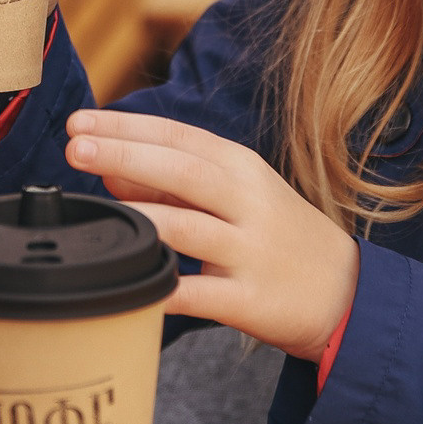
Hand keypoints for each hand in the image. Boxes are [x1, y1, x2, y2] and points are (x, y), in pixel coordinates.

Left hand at [63, 110, 358, 361]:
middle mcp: (247, 202)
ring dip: (139, 215)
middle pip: (181, 172)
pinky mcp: (250, 300)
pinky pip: (199, 296)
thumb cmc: (279, 235)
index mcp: (241, 168)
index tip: (79, 123)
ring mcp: (250, 251)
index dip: (125, 127)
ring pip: (188, 227)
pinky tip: (132, 286)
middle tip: (75, 148)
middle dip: (124, 156)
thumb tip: (111, 171)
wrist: (347, 292)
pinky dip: (165, 290)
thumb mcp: (236, 194)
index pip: (177, 136)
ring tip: (95, 205)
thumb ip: (175, 183)